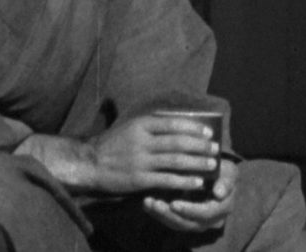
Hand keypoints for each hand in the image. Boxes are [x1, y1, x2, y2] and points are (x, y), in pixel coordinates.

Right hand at [85, 113, 221, 196]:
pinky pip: (166, 179)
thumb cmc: (114, 144)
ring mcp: (140, 161)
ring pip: (175, 161)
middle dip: (200, 146)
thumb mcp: (130, 127)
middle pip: (178, 142)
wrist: (89, 163)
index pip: (173, 124)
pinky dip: (183, 180)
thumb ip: (152, 125)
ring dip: (196, 163)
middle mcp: (142, 141)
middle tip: (216, 149)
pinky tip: (196, 182)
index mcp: (141, 125)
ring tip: (211, 165)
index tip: (208, 133)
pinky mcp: (138, 179)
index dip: (193, 128)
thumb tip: (181, 123)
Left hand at [142, 156, 236, 233]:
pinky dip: (157, 213)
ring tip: (148, 202)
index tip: (174, 204)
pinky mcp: (184, 219)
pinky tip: (147, 203)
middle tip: (155, 204)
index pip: (205, 213)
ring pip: (177, 224)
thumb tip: (219, 193)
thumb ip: (225, 181)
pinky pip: (170, 220)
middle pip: (188, 223)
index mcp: (223, 208)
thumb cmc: (223, 170)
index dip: (190, 210)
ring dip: (161, 214)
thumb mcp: (228, 171)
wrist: (217, 175)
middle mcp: (210, 220)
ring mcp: (197, 221)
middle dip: (170, 214)